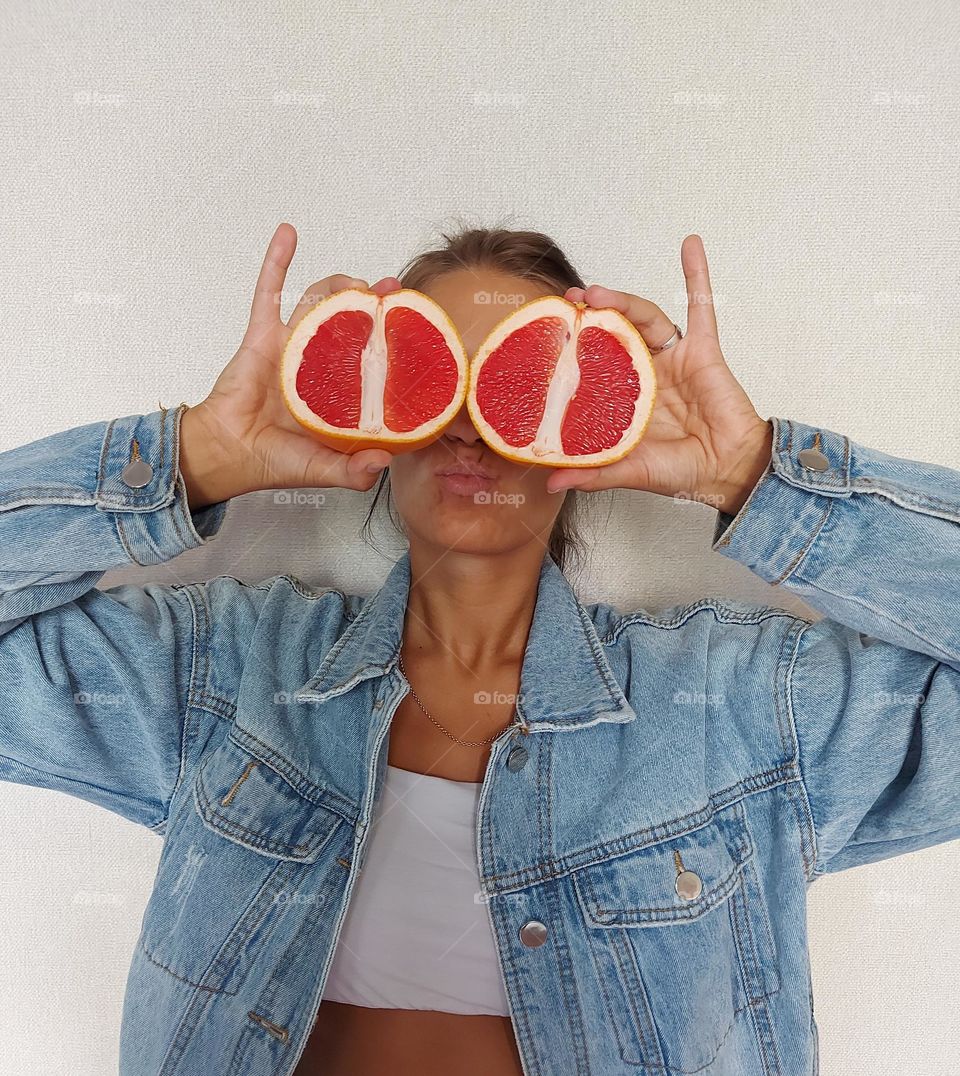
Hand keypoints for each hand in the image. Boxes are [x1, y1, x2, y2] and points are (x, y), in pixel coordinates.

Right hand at [179, 223, 402, 508]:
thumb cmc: (275, 461)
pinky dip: (277, 261)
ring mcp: (293, 345)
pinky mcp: (263, 335)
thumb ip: (353, 472)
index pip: (375, 359)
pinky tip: (288, 233)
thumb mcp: (324, 470)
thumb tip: (384, 462)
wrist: (229, 453)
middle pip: (353, 320)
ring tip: (358, 283)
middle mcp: (321, 363)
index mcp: (341, 391)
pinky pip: (269, 292)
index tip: (419, 329)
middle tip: (395, 293)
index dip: (396, 343)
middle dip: (376, 304)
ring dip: (340, 284)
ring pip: (320, 302)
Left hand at [544, 235, 772, 516]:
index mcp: (624, 397)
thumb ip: (594, 473)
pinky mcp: (704, 350)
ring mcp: (674, 358)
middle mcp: (646, 373)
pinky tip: (690, 245)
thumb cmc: (682, 472)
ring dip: (624, 300)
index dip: (574, 347)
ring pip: (646, 318)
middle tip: (570, 302)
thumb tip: (550, 483)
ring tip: (599, 292)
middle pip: (616, 332)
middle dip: (594, 314)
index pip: (594, 363)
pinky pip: (701, 308)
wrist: (728, 470)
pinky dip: (697, 275)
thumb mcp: (630, 471)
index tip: (550, 332)